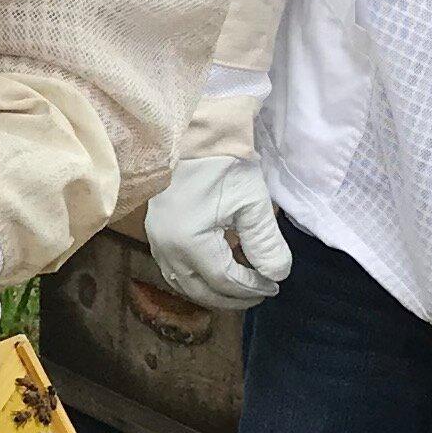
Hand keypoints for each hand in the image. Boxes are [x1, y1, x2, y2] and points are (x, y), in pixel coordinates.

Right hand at [144, 151, 289, 310]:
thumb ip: (265, 244)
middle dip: (234, 298)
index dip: (252, 287)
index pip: (225, 281)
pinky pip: (174, 270)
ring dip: (214, 291)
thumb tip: (276, 275)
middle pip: (202, 291)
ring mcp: (156, 242)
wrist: (194, 134)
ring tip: (242, 286)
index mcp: (189, 242)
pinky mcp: (154, 233)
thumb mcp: (252, 203)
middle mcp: (167, 249)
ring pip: (185, 285)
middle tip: (262, 291)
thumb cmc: (224, 165)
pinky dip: (198, 278)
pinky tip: (217, 271)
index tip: (275, 284)